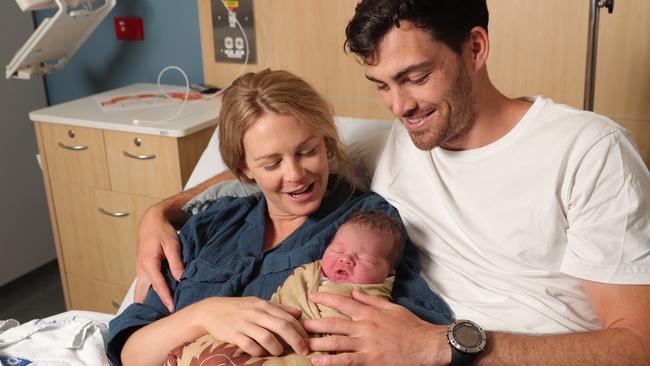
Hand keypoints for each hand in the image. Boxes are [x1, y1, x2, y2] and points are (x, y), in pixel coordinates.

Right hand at [134, 205, 184, 311]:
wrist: (151, 221)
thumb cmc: (162, 231)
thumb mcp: (172, 245)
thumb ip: (176, 262)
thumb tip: (181, 278)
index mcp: (148, 263)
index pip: (157, 286)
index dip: (165, 299)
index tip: (172, 309)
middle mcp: (141, 270)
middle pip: (142, 295)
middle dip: (148, 307)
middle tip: (159, 319)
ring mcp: (140, 271)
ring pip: (140, 292)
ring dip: (147, 303)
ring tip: (159, 314)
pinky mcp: (142, 271)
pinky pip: (143, 287)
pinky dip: (149, 295)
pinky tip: (158, 301)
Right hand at [194, 296, 309, 356]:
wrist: (210, 311)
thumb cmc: (239, 308)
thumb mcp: (258, 304)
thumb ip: (279, 309)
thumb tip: (298, 314)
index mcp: (264, 305)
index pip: (288, 317)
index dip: (301, 330)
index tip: (308, 341)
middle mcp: (256, 313)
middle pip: (282, 326)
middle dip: (296, 340)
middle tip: (304, 351)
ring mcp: (244, 323)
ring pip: (267, 337)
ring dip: (277, 347)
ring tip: (279, 352)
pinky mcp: (233, 334)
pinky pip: (249, 345)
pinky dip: (258, 351)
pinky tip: (261, 353)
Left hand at [303, 290, 450, 365]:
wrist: (425, 345)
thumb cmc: (409, 325)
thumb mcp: (391, 307)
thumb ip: (371, 299)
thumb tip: (354, 292)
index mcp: (368, 312)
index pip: (342, 302)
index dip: (324, 298)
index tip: (310, 296)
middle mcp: (364, 326)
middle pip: (332, 323)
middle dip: (313, 323)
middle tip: (296, 324)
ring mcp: (365, 344)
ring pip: (335, 342)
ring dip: (316, 343)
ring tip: (301, 343)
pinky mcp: (369, 360)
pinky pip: (345, 361)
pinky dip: (329, 361)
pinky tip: (316, 361)